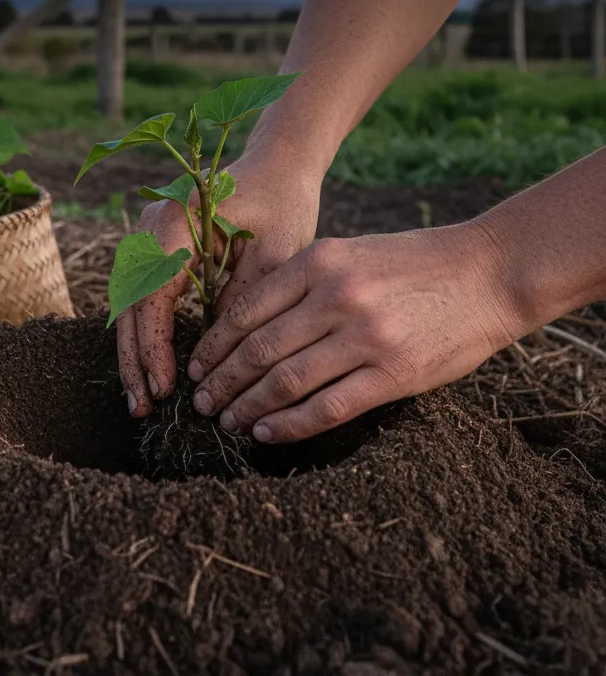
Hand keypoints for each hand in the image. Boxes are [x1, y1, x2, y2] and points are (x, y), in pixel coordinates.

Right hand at [117, 155, 321, 417]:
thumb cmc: (282, 204)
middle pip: (128, 302)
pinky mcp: (156, 249)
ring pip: (128, 303)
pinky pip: (141, 296)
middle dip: (133, 358)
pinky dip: (144, 332)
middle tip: (142, 407)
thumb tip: (216, 359)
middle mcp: (150, 229)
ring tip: (142, 399)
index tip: (167, 387)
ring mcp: (148, 238)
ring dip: (133, 350)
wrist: (276, 166)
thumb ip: (242, 302)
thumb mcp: (273, 255)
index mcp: (175, 223)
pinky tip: (152, 368)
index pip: (151, 295)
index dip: (154, 345)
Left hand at [187, 222, 523, 441]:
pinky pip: (328, 407)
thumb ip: (302, 281)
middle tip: (201, 403)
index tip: (198, 366)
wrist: (487, 272)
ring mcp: (364, 336)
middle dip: (222, 381)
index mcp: (318, 261)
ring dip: (248, 407)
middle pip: (258, 350)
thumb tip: (247, 326)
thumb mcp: (348, 252)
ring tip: (227, 423)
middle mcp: (334, 296)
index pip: (246, 310)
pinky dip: (289, 425)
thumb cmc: (411, 262)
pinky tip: (266, 434)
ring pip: (285, 382)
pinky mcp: (393, 373)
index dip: (214, 345)